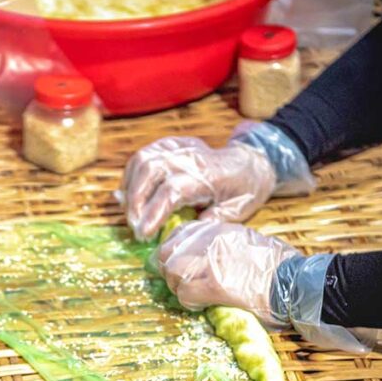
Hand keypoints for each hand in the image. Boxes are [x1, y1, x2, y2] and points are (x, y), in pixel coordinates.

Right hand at [119, 137, 276, 240]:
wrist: (251, 163)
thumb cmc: (245, 191)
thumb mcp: (236, 212)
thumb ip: (210, 222)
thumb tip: (182, 236)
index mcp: (210, 175)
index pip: (171, 191)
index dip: (153, 212)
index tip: (143, 233)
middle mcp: (192, 156)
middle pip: (150, 170)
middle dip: (136, 201)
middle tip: (134, 227)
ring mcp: (180, 147)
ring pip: (143, 159)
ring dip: (130, 186)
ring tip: (130, 211)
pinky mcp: (172, 144)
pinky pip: (144, 154)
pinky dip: (132, 173)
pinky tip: (130, 192)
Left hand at [156, 220, 372, 352]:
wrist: (298, 282)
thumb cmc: (282, 267)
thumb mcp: (250, 242)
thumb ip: (225, 246)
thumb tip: (207, 258)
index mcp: (220, 228)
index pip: (181, 233)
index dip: (175, 251)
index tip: (179, 264)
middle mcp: (211, 240)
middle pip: (169, 252)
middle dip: (170, 270)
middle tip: (182, 285)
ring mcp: (211, 262)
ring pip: (173, 273)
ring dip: (179, 288)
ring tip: (195, 297)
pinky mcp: (214, 285)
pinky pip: (185, 293)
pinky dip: (189, 302)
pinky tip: (203, 305)